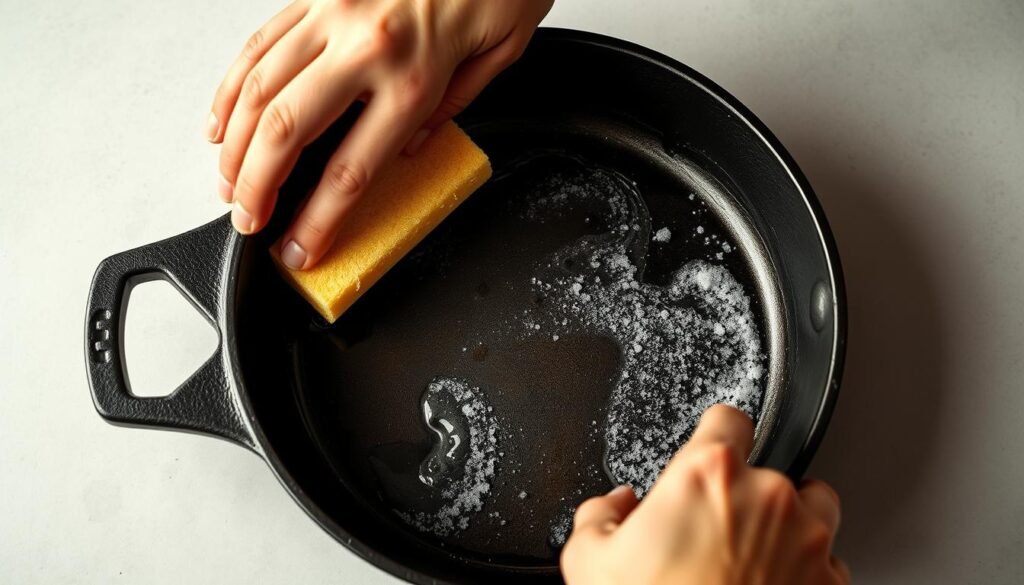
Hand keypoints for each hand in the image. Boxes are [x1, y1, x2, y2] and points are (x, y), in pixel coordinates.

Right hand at [207, 0, 551, 268]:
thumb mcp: (500, 54)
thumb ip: (449, 109)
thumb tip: (407, 151)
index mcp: (415, 77)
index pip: (351, 169)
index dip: (318, 220)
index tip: (301, 249)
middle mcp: (365, 45)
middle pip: (288, 131)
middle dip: (256, 186)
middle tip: (247, 221)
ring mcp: (332, 13)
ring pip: (261, 87)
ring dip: (235, 144)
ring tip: (228, 182)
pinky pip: (261, 42)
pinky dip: (233, 85)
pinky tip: (223, 120)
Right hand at [561, 404, 849, 584]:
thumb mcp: (589, 559)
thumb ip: (599, 515)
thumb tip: (614, 507)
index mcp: (708, 475)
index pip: (728, 419)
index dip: (717, 432)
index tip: (714, 445)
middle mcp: (767, 496)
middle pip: (770, 469)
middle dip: (746, 495)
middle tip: (716, 530)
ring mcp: (807, 539)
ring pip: (816, 506)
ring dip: (792, 521)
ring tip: (758, 550)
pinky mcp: (830, 582)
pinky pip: (830, 562)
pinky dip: (807, 570)